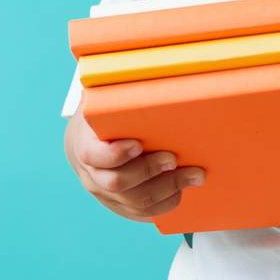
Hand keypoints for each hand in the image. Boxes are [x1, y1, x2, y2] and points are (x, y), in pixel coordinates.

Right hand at [64, 99, 205, 220]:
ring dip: (168, 189)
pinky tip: (183, 189)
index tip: (138, 144)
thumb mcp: (104, 99)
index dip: (115, 153)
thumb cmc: (105, 115)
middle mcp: (92, 174)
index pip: (93, 155)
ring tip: (194, 174)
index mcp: (85, 143)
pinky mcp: (120, 206)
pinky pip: (143, 213)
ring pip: (135, 202)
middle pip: (118, 183)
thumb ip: (121, 91)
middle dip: (150, 171)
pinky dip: (165, 203)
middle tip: (174, 158)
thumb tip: (156, 66)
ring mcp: (105, 194)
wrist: (88, 141)